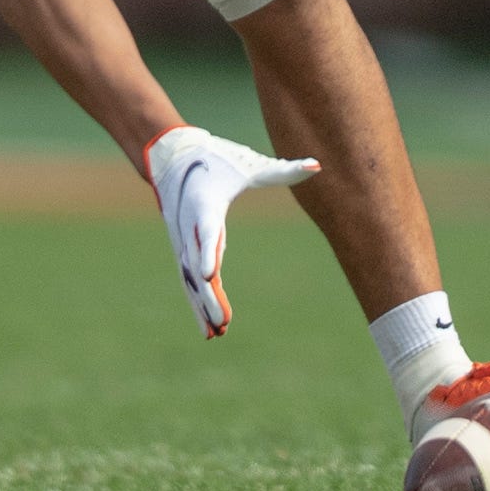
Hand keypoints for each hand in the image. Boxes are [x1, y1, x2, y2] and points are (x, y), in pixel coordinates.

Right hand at [145, 126, 318, 338]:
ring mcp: (182, 239)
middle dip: (209, 295)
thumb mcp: (249, 163)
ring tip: (217, 334)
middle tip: (224, 322)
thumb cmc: (216, 159)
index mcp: (205, 204)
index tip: (208, 275)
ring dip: (203, 306)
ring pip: (190, 278)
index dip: (207, 253)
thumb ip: (282, 170)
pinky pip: (188, 280)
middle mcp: (189, 225)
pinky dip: (196, 302)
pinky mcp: (181, 248)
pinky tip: (208, 328)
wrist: (171, 156)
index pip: (206, 231)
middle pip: (196, 265)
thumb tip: (318, 166)